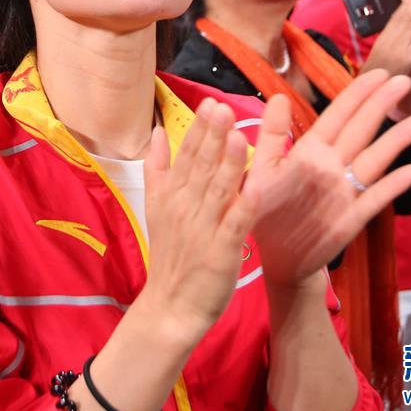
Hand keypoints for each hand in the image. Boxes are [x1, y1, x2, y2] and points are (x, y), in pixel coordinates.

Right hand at [142, 98, 256, 343]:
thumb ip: (157, 168)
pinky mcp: (222, 251)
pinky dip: (244, 204)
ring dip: (228, 163)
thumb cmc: (170, 254)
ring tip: (238, 135)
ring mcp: (204, 228)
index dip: (199, 129)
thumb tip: (156, 131)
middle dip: (213, 136)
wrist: (170, 307)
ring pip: (218, 190)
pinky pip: (235, 223)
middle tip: (221, 108)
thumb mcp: (155, 207)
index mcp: (173, 194)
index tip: (210, 103)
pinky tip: (255, 185)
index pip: (186, 155)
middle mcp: (186, 206)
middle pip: (202, 166)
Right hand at [243, 70, 410, 286]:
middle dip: (383, 103)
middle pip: (360, 129)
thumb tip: (279, 97)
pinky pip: (378, 197)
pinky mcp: (353, 220)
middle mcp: (327, 169)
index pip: (337, 115)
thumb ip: (270, 132)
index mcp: (304, 153)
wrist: (278, 264)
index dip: (359, 93)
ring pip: (375, 159)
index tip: (379, 74)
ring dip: (400, 137)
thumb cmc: (266, 211)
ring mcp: (343, 195)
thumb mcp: (258, 168)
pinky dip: (396, 183)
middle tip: (404, 81)